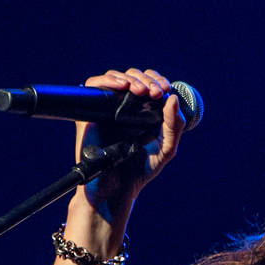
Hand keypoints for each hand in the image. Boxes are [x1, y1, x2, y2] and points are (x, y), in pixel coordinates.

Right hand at [75, 68, 185, 218]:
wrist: (116, 188)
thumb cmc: (140, 170)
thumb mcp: (166, 148)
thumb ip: (173, 125)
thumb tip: (173, 98)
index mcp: (145, 112)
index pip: (150, 83)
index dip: (157, 80)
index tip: (165, 89)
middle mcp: (126, 107)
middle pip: (135, 76)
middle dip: (147, 79)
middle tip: (154, 92)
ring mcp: (108, 108)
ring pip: (117, 77)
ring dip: (131, 78)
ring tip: (141, 91)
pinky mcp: (91, 113)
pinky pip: (94, 85)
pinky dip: (108, 80)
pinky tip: (122, 87)